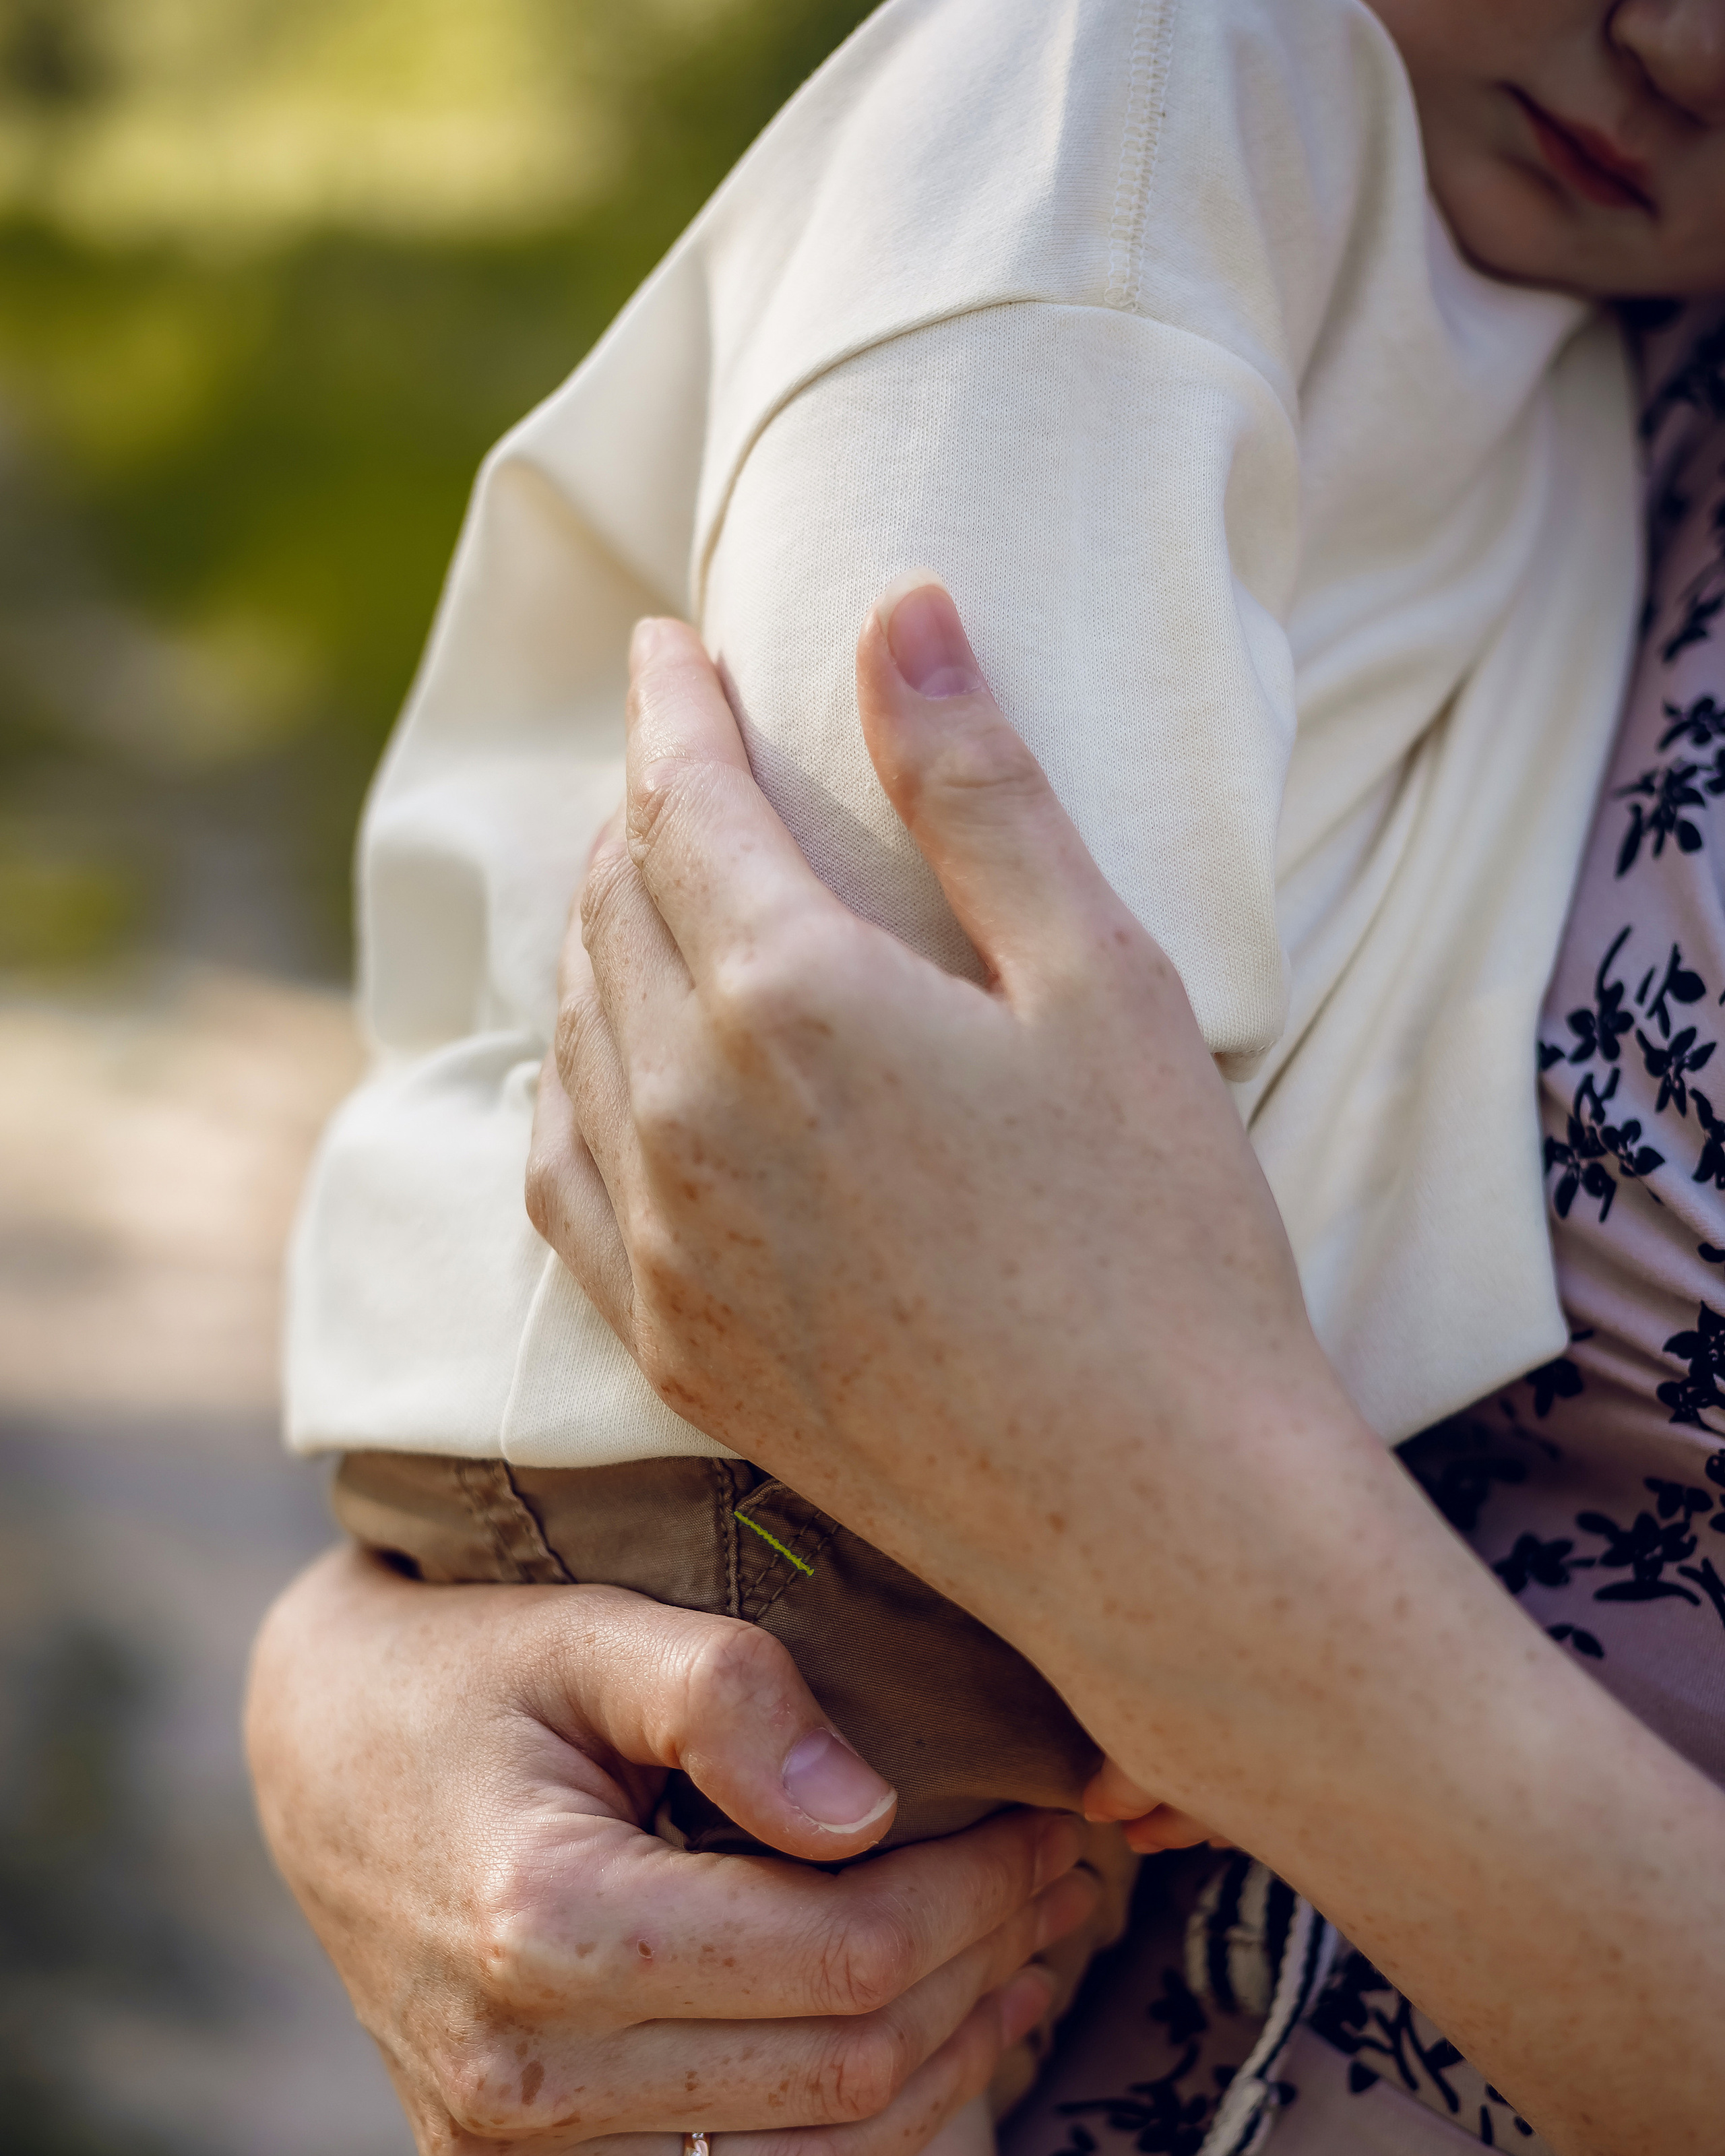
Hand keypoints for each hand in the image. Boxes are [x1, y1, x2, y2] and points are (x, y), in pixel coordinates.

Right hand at [247, 1544, 1095, 2155]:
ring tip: (1015, 1988)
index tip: (1048, 1826)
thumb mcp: (593, 1629)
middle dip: (982, 1976)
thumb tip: (873, 1815)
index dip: (979, 1895)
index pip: (844, 1952)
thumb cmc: (475, 1669)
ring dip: (934, 2097)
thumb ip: (731, 1697)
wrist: (325, 1754)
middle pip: (840, 2071)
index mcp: (545, 1921)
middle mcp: (514, 2073)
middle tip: (1059, 1891)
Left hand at [528, 581, 1351, 1820]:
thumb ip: (982, 792)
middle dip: (638, 809)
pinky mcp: (671, 1344)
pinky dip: (564, 1088)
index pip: (686, 801)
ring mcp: (661, 1241)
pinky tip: (595, 1070)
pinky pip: (559, 1181)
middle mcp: (686, 1112)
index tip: (669, 648)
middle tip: (672, 757)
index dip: (675, 708)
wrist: (1152, 1512)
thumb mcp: (1105, 983)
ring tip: (635, 886)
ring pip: (574, 1034)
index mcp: (793, 997)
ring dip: (595, 935)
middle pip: (614, 907)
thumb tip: (900, 611)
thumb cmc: (1164, 1240)